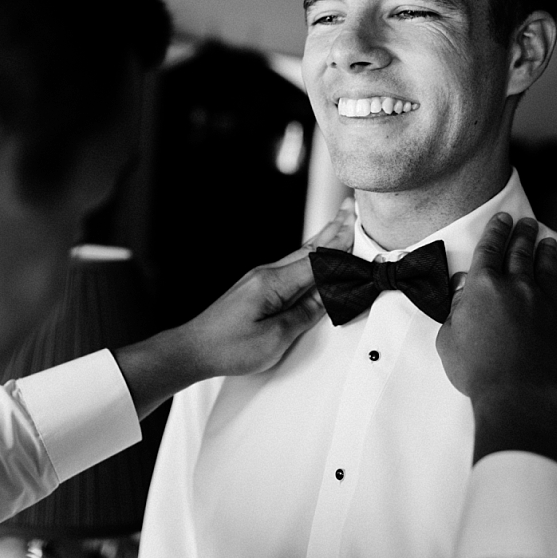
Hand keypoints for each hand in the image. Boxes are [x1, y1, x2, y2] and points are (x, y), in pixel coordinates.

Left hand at [112, 199, 353, 418]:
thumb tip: (328, 295)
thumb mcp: (274, 338)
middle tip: (354, 208)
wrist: (193, 349)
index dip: (342, 247)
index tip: (363, 229)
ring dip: (323, 240)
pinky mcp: (257, 287)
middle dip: (334, 230)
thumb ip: (304, 315)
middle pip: (309, 250)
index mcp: (273, 284)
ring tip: (341, 221)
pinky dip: (309, 256)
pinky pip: (290, 266)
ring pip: (300, 255)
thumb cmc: (230, 347)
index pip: (316, 262)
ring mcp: (260, 278)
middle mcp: (267, 274)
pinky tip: (314, 253)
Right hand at [435, 213, 556, 476]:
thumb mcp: (448, 340)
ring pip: (547, 270)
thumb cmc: (477, 370)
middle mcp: (517, 288)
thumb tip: (462, 295)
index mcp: (484, 287)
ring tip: (549, 242)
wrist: (521, 395)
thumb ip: (455, 313)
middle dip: (523, 234)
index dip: (496, 231)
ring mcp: (546, 304)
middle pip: (521, 253)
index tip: (502, 218)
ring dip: (547, 254)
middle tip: (527, 222)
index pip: (490, 249)